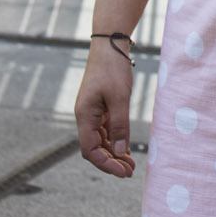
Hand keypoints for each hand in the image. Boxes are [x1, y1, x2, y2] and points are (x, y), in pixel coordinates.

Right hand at [74, 43, 136, 177]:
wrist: (110, 44)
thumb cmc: (112, 69)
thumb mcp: (119, 98)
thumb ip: (119, 126)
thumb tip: (118, 152)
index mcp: (84, 115)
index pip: (90, 150)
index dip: (105, 164)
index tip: (123, 172)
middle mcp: (85, 116)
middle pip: (93, 148)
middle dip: (110, 162)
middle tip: (130, 172)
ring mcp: (92, 112)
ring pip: (99, 141)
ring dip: (113, 153)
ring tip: (130, 164)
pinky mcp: (99, 107)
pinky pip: (104, 131)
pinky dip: (114, 141)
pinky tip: (126, 148)